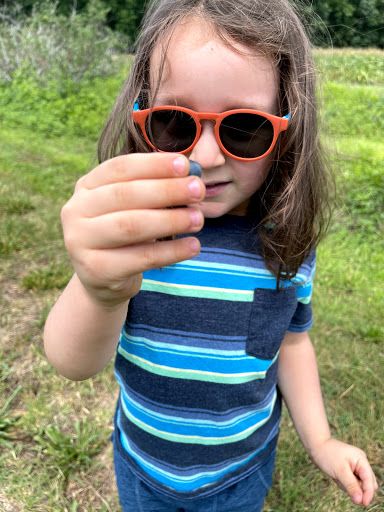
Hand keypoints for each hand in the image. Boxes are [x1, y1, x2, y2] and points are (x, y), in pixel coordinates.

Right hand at [61, 153, 204, 307]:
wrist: (102, 279)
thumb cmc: (125, 236)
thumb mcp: (134, 208)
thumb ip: (155, 190)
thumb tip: (193, 176)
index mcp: (86, 187)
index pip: (120, 167)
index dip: (154, 164)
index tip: (185, 165)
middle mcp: (76, 211)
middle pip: (125, 195)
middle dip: (167, 190)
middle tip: (199, 190)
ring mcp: (80, 242)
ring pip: (131, 226)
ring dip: (170, 220)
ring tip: (198, 219)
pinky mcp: (95, 271)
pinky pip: (140, 259)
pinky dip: (171, 252)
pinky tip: (193, 246)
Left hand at [310, 438, 377, 506]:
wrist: (316, 446)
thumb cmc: (327, 455)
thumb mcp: (339, 471)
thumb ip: (351, 486)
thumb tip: (360, 500)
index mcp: (361, 459)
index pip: (369, 480)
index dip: (369, 492)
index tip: (364, 503)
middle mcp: (361, 463)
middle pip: (367, 484)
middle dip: (356, 488)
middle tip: (341, 480)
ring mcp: (355, 468)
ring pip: (358, 486)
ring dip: (347, 486)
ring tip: (336, 476)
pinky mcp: (350, 472)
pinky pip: (351, 484)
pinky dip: (344, 484)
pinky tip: (336, 476)